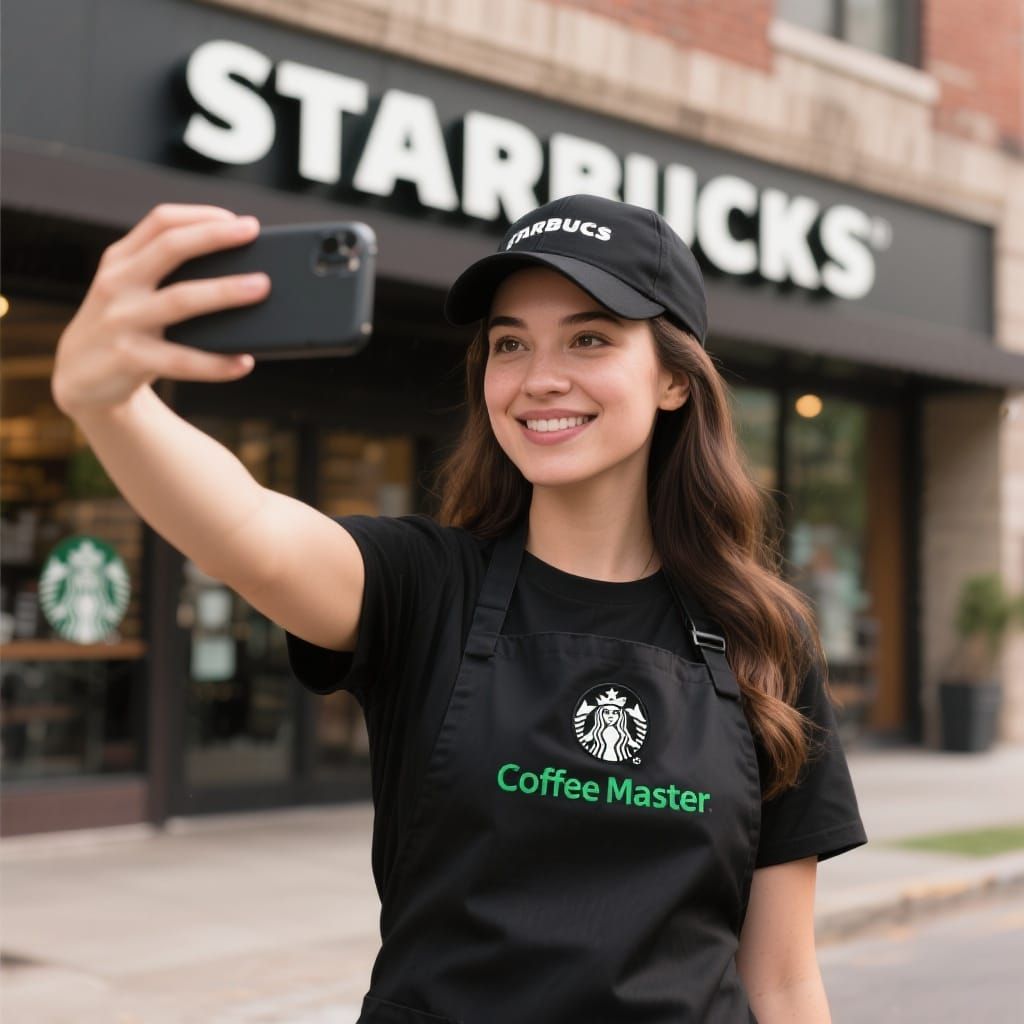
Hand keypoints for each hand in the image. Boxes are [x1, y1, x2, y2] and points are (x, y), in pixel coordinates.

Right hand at [51, 204, 270, 417]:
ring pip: (180, 300)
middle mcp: (118, 283)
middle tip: (253, 234)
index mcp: (121, 260)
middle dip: (214, 236)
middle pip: (170, 248)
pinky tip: (244, 362)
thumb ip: (165, 273)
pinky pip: (181, 361)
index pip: (161, 221)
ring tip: (262, 287)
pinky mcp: (128, 359)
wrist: (78, 378)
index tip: (241, 221)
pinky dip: (216, 363)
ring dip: (225, 291)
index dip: (202, 216)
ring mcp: (121, 320)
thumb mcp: (129, 290)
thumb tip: (239, 269)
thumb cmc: (123, 327)